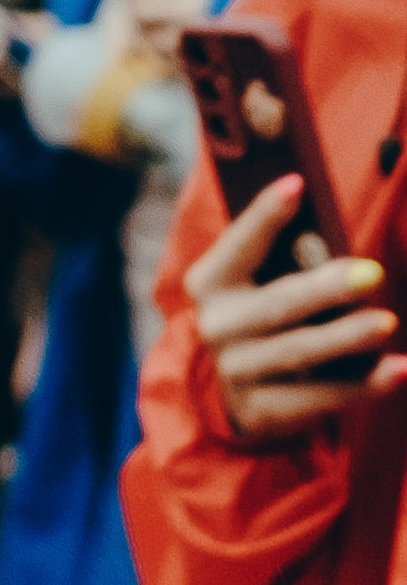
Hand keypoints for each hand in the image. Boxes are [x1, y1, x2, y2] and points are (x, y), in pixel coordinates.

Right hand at [185, 174, 405, 442]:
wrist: (226, 394)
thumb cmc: (256, 317)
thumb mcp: (250, 284)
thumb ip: (276, 258)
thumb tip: (321, 217)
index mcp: (209, 281)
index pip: (240, 242)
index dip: (266, 214)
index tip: (297, 183)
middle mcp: (216, 325)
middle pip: (280, 303)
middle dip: (327, 287)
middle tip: (371, 273)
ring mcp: (236, 371)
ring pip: (302, 351)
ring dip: (349, 337)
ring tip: (387, 322)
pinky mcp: (263, 412)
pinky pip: (321, 397)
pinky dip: (364, 385)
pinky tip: (398, 370)